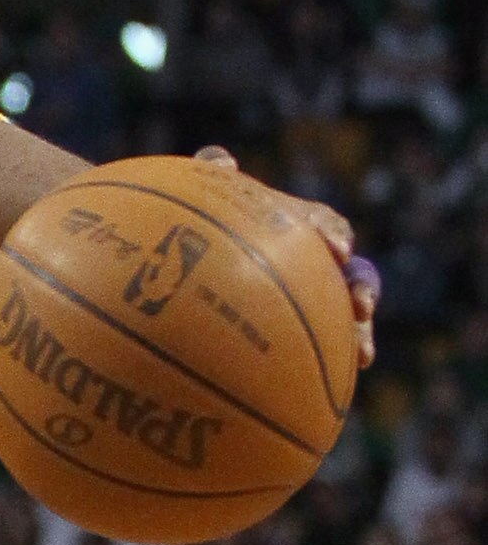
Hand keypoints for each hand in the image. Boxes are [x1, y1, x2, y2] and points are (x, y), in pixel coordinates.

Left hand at [193, 145, 377, 369]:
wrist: (182, 287)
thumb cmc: (190, 238)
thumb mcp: (197, 208)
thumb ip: (207, 181)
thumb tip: (223, 162)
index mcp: (294, 230)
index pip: (323, 226)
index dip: (332, 234)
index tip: (332, 248)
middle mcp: (311, 266)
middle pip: (349, 275)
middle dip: (361, 289)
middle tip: (359, 305)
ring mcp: (311, 304)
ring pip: (347, 317)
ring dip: (360, 332)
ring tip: (363, 352)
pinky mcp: (301, 340)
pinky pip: (324, 355)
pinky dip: (334, 364)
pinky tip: (338, 382)